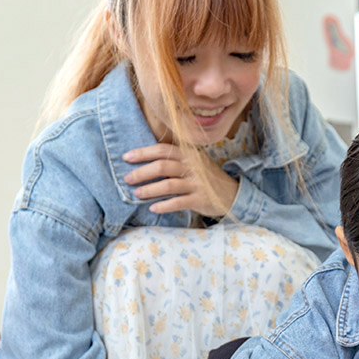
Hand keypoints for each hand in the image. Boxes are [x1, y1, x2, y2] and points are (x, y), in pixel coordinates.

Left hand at [123, 143, 238, 216]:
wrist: (232, 193)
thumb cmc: (206, 178)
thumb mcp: (193, 163)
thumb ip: (174, 160)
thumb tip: (145, 162)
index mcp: (188, 155)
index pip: (162, 150)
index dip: (143, 153)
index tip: (126, 157)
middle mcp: (192, 167)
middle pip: (162, 166)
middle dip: (142, 172)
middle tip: (127, 179)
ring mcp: (197, 183)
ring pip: (168, 184)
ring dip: (150, 190)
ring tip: (136, 194)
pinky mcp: (200, 199)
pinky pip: (178, 202)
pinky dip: (164, 206)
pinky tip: (153, 208)